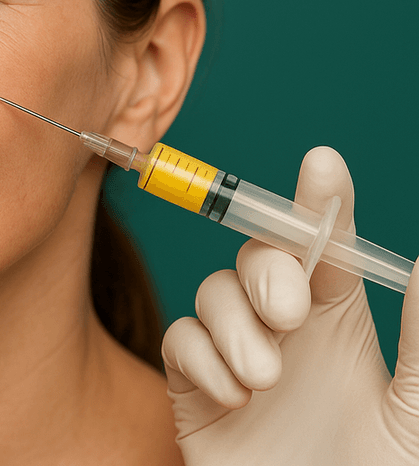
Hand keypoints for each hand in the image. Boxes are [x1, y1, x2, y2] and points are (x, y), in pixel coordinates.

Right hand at [162, 146, 418, 464]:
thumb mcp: (416, 411)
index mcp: (340, 321)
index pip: (326, 244)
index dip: (320, 203)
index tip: (323, 165)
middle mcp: (285, 329)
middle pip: (258, 258)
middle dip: (267, 271)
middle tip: (290, 315)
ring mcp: (237, 356)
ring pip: (213, 293)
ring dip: (235, 326)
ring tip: (266, 379)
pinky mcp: (194, 387)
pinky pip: (180, 341)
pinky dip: (202, 359)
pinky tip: (234, 397)